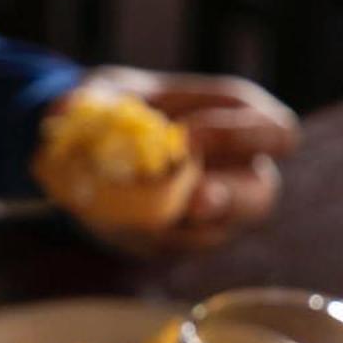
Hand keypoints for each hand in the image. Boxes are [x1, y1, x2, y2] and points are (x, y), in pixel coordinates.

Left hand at [67, 67, 298, 253]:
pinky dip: (150, 238)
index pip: (277, 133)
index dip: (242, 136)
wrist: (90, 148)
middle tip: (192, 200)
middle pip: (261, 197)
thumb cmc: (120, 107)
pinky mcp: (182, 243)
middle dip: (227, 199)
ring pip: (218, 233)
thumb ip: (101, 101)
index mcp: (241, 121)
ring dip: (183, 228)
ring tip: (151, 217)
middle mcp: (239, 173)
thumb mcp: (111, 92)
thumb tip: (65, 111)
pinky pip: (177, 250)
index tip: (190, 135)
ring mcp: (214, 216)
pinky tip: (125, 223)